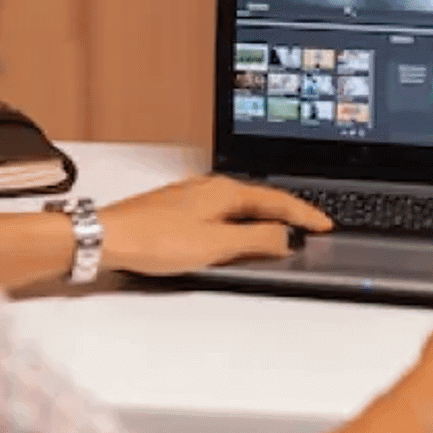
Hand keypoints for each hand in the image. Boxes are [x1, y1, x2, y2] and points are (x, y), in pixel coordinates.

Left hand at [98, 175, 332, 276]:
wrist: (108, 236)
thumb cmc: (153, 239)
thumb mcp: (214, 245)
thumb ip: (254, 239)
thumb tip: (284, 236)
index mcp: (224, 191)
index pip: (276, 200)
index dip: (304, 214)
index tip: (324, 224)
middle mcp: (210, 187)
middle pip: (260, 197)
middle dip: (289, 211)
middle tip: (312, 225)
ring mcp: (193, 195)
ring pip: (241, 203)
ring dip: (265, 216)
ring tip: (283, 229)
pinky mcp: (179, 207)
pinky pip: (223, 210)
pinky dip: (242, 220)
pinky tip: (239, 232)